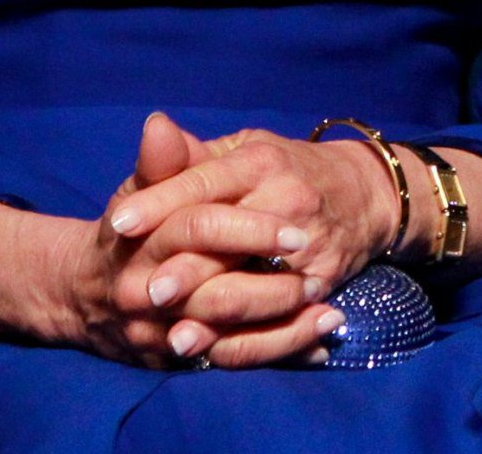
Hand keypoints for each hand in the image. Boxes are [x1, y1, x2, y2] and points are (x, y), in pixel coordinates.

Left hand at [99, 118, 393, 368]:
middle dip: (185, 269)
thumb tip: (152, 128)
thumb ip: (195, 155)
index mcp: (256, 162)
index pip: (202, 183)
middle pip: (227, 239)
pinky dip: (248, 341)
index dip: (159, 203)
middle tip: (143, 292)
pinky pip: (282, 320)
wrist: (361, 193)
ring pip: (254, 286)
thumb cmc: (284, 169)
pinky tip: (216, 352)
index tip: (120, 224)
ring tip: (173, 338)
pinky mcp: (324, 281)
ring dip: (213, 316)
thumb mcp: (243, 150)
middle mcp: (284, 199)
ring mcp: (307, 244)